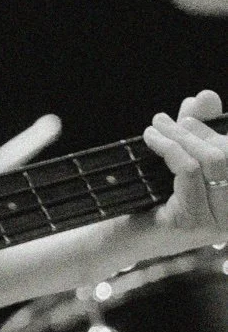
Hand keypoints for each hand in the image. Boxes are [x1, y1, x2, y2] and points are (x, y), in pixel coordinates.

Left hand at [144, 89, 227, 242]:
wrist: (114, 235)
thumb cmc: (148, 195)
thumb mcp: (177, 156)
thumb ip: (196, 127)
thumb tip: (207, 96)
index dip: (219, 129)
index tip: (190, 114)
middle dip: (196, 129)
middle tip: (164, 120)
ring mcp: (218, 224)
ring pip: (212, 160)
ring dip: (180, 135)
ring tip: (155, 127)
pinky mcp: (194, 224)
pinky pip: (190, 171)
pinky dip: (169, 147)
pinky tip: (150, 139)